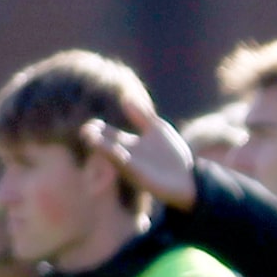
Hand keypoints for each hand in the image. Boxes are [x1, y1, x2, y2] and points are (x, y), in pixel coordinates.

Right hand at [80, 113, 196, 211]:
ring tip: (90, 137)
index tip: (93, 124)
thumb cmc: (173, 155)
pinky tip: (118, 151)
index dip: (97, 128)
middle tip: (87, 131)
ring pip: (111, 154)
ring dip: (101, 147)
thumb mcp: (157, 129)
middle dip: (93, 138)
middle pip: (104, 144)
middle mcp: (126, 154)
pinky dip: (120, 157)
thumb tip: (126, 98)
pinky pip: (125, 165)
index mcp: (129, 143)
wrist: (188, 177)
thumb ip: (142, 115)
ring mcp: (131, 165)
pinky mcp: (139, 175)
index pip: (107, 133)